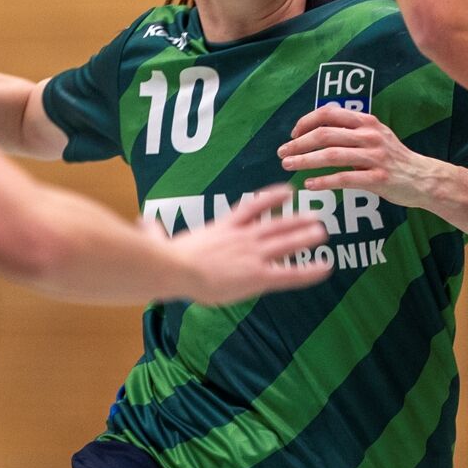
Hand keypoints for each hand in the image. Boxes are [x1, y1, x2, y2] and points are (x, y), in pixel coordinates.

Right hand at [166, 190, 330, 305]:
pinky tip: (327, 267)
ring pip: (288, 243)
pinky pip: (290, 273)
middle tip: (316, 215)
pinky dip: (311, 270)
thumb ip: (154, 231)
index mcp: (223, 227)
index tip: (286, 192)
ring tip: (324, 232)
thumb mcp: (160, 240)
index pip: (252, 207)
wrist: (174, 269)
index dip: (271, 198)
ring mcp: (252, 255)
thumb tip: (140, 222)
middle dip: (298, 219)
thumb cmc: (165, 258)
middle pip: (277, 223)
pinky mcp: (258, 276)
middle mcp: (243, 237)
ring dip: (307, 237)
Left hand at [278, 106, 448, 211]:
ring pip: (331, 155)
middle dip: (299, 143)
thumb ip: (352, 130)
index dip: (306, 122)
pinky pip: (344, 179)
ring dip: (305, 160)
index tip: (293, 134)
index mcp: (367, 122)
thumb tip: (318, 128)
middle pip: (325, 134)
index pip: (329, 113)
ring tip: (288, 166)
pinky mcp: (378, 178)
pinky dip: (323, 181)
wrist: (423, 178)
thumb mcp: (376, 135)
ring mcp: (375, 157)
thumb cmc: (394, 158)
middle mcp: (370, 135)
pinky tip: (309, 184)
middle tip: (282, 153)